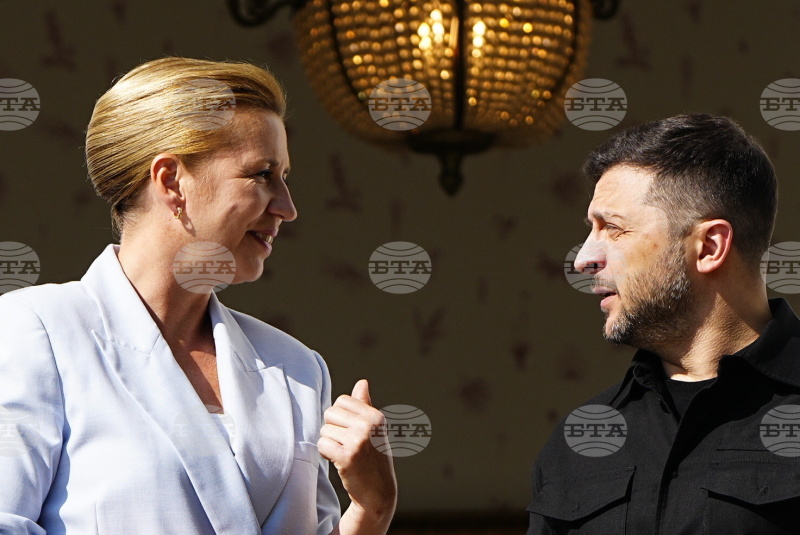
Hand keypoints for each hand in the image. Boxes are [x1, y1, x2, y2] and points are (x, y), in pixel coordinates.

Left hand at [319, 379, 396, 526]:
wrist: (378, 492)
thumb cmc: (374, 457)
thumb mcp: (374, 429)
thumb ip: (365, 405)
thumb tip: (362, 382)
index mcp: (375, 416)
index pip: (342, 401)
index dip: (340, 417)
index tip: (350, 431)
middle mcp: (369, 425)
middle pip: (330, 413)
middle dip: (333, 429)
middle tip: (346, 444)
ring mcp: (358, 441)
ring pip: (324, 430)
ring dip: (330, 443)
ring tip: (345, 454)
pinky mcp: (346, 457)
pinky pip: (322, 445)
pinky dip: (326, 454)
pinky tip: (339, 461)